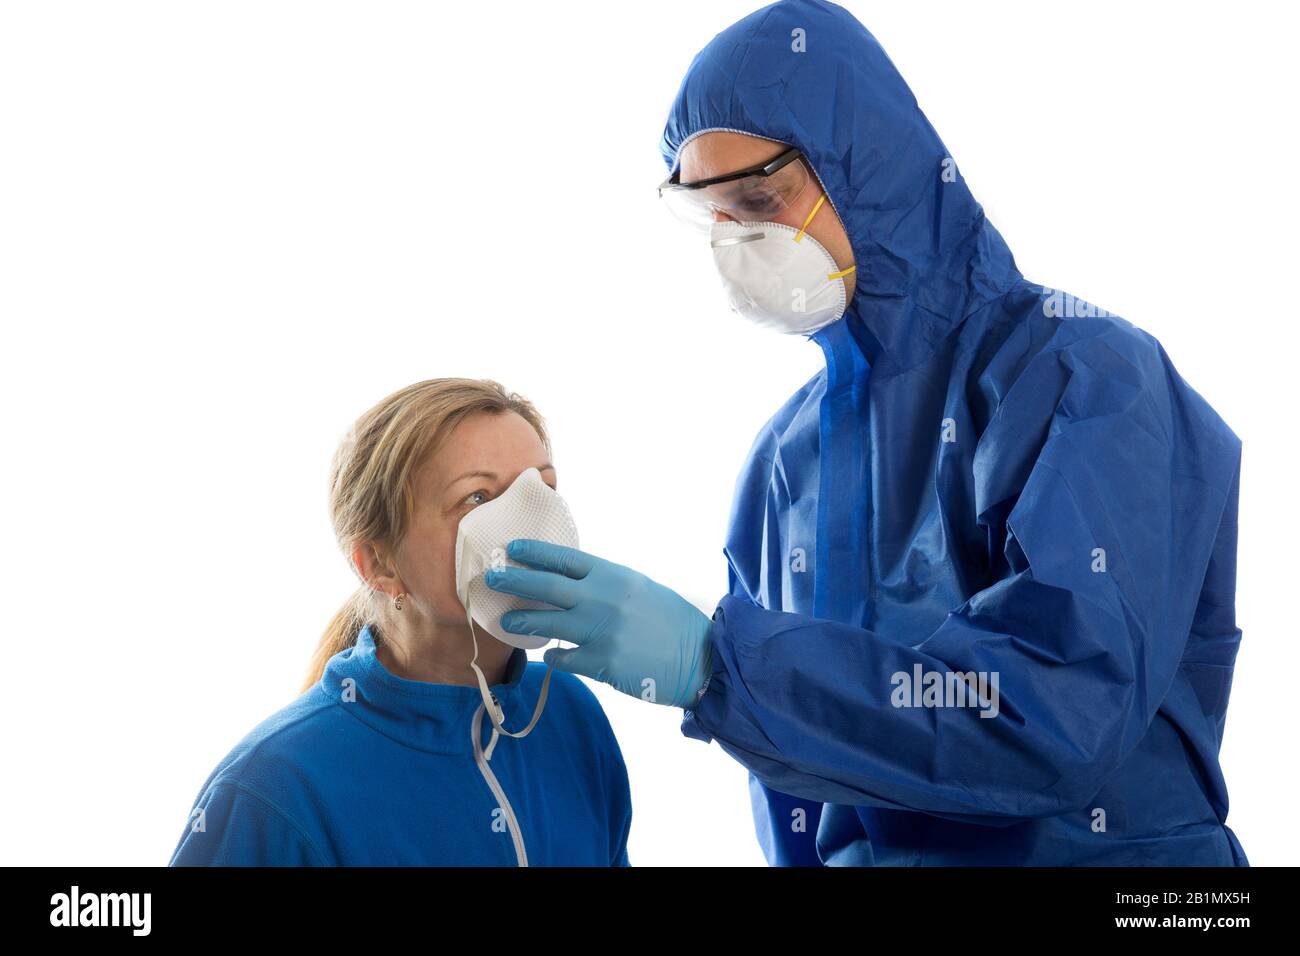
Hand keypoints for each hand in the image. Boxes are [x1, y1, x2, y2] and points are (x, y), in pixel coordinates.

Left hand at [483, 538, 712, 707]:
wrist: (702, 658)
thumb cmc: (673, 622)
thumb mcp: (641, 589)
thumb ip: (607, 584)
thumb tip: (572, 584)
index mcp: (615, 575)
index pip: (565, 558)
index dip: (535, 552)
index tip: (511, 549)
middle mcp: (604, 598)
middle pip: (546, 585)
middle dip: (513, 580)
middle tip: (490, 577)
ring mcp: (601, 631)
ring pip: (547, 623)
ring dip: (523, 620)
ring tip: (507, 620)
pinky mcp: (602, 663)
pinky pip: (564, 658)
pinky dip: (555, 656)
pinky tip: (550, 655)